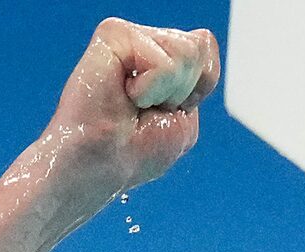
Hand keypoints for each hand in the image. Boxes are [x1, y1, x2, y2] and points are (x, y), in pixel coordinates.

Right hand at [36, 19, 219, 197]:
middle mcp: (142, 43)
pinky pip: (162, 58)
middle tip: (144, 110)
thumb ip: (202, 76)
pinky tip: (125, 96)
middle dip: (182, 89)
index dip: (197, 86)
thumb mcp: (185, 119)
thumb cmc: (133, 154)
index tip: (161, 112)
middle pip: (199, 46)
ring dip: (166, 91)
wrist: (100, 164)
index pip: (204, 46)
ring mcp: (127, 37)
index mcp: (156, 60)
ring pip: (186, 50)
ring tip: (133, 103)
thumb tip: (202, 38)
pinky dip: (152, 88)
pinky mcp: (113, 35)